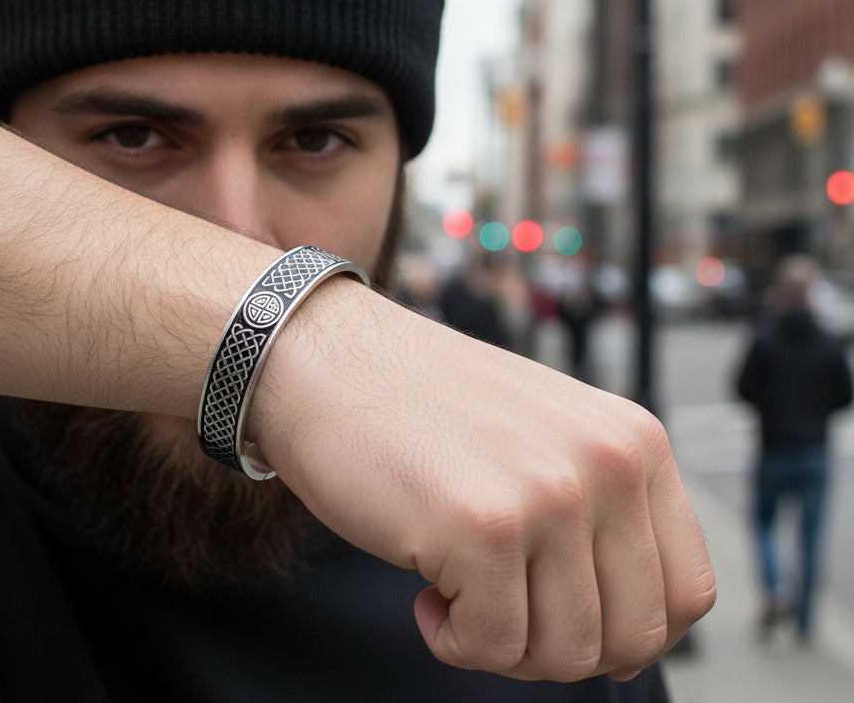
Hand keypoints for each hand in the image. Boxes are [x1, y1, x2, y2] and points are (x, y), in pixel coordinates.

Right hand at [255, 280, 715, 682]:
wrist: (326, 359)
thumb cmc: (424, 407)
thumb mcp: (544, 440)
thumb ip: (600, 520)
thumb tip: (631, 648)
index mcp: (634, 439)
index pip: (688, 591)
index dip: (627, 629)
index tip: (560, 613)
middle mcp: (608, 461)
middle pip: (634, 636)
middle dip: (558, 647)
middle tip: (497, 605)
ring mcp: (549, 492)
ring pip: (567, 655)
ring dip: (502, 643)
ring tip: (456, 586)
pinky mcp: (482, 527)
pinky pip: (492, 647)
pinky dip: (453, 638)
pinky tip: (424, 586)